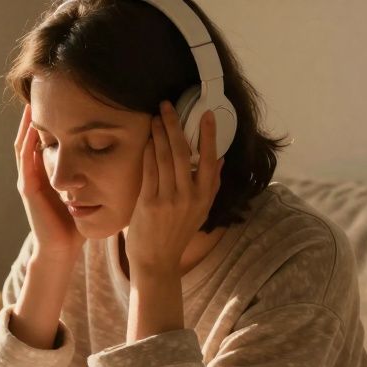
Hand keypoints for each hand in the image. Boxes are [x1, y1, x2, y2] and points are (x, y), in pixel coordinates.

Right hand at [14, 104, 84, 263]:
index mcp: (46, 174)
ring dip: (27, 125)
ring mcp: (28, 181)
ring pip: (24, 145)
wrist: (61, 249)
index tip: (58, 101)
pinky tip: (33, 128)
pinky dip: (28, 143)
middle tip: (39, 92)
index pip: (44, 141)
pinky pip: (25, 161)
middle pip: (31, 138)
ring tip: (32, 103)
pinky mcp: (28, 189)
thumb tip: (113, 160)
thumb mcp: (82, 193)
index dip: (48, 121)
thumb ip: (89, 178)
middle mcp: (34, 174)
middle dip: (34, 117)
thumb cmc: (73, 224)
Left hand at [124, 101, 223, 278]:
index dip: (208, 135)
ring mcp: (169, 200)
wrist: (157, 261)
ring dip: (158, 134)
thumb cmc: (177, 234)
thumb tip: (220, 159)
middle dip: (174, 125)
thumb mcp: (201, 211)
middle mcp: (189, 196)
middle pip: (182, 152)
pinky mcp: (149, 203)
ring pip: (164, 158)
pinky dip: (148, 152)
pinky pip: (149, 170)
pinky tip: (146, 139)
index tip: (206, 114)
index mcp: (205, 197)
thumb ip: (211, 185)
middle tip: (167, 105)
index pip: (210, 159)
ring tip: (155, 117)